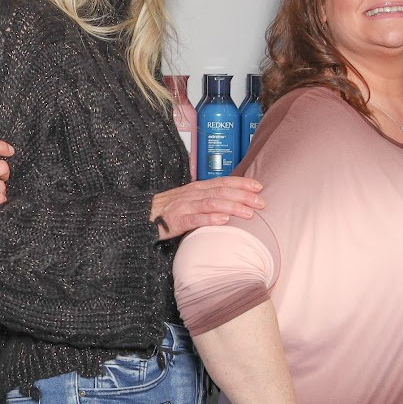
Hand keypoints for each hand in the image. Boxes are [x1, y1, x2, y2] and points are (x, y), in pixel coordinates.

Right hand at [149, 176, 263, 238]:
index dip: (242, 184)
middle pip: (222, 192)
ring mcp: (184, 207)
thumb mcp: (190, 200)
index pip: (223, 182)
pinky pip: (194, 219)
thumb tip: (232, 201)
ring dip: (232, 207)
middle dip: (243, 196)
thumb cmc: (168, 210)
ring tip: (248, 213)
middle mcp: (192, 194)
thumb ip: (208, 199)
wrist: (141, 216)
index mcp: (197, 188)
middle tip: (261, 202)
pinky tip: (223, 221)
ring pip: (212, 203)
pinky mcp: (175, 221)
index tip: (259, 187)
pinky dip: (210, 219)